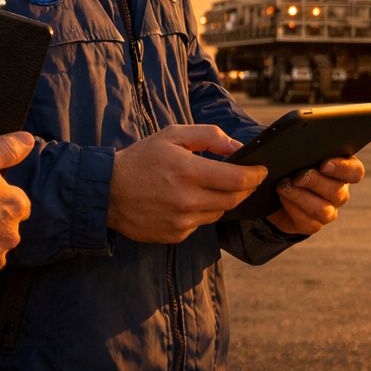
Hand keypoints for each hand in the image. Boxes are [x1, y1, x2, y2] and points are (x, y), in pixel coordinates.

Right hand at [107, 125, 266, 243]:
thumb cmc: (142, 159)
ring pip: (219, 212)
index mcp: (188, 172)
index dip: (256, 175)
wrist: (107, 192)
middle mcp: (187, 200)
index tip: (263, 170)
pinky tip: (189, 201)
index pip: (237, 179)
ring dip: (223, 200)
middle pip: (233, 199)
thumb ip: (209, 136)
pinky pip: (200, 224)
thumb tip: (238, 148)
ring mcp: (181, 221)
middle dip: (245, 188)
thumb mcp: (173, 135)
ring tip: (211, 186)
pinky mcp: (175, 235)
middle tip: (247, 178)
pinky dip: (202, 212)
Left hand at [269, 156, 363, 236]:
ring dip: (301, 196)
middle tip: (298, 176)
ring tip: (284, 186)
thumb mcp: (294, 154)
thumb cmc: (289, 165)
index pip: (355, 171)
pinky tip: (282, 198)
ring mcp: (328, 211)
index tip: (324, 164)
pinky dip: (293, 209)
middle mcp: (339, 192)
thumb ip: (299, 148)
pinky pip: (308, 222)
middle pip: (337, 191)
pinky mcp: (313, 225)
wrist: (274, 190)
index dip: (343, 168)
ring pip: (323, 209)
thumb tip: (288, 149)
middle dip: (315, 182)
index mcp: (341, 171)